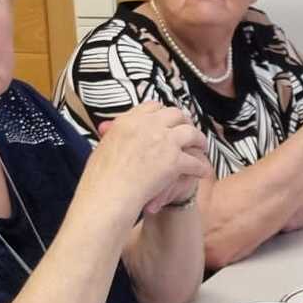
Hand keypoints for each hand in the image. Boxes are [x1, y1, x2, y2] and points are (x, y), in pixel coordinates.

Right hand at [87, 103, 210, 216]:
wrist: (107, 195)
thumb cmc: (100, 178)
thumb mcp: (102, 146)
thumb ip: (111, 134)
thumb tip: (108, 127)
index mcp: (129, 121)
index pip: (152, 107)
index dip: (163, 113)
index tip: (168, 121)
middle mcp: (148, 126)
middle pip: (175, 114)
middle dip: (184, 122)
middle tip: (188, 132)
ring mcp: (163, 141)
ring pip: (191, 133)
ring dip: (199, 140)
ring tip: (202, 148)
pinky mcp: (174, 160)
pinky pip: (194, 161)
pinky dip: (200, 167)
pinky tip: (202, 172)